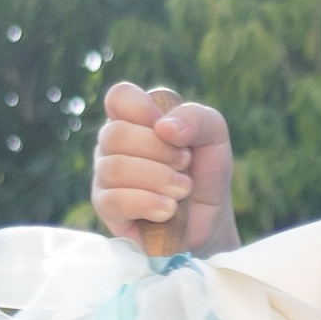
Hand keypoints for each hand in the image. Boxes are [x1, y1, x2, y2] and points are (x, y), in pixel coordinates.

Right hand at [92, 83, 235, 253]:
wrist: (210, 222)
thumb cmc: (206, 174)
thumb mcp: (214, 137)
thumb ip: (196, 118)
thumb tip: (163, 127)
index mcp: (135, 118)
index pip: (119, 97)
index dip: (142, 110)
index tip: (170, 131)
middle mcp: (114, 144)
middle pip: (115, 135)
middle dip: (159, 151)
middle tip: (185, 165)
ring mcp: (106, 175)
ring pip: (114, 168)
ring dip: (158, 179)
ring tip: (183, 191)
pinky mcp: (107, 209)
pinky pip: (113, 201)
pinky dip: (147, 203)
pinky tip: (168, 210)